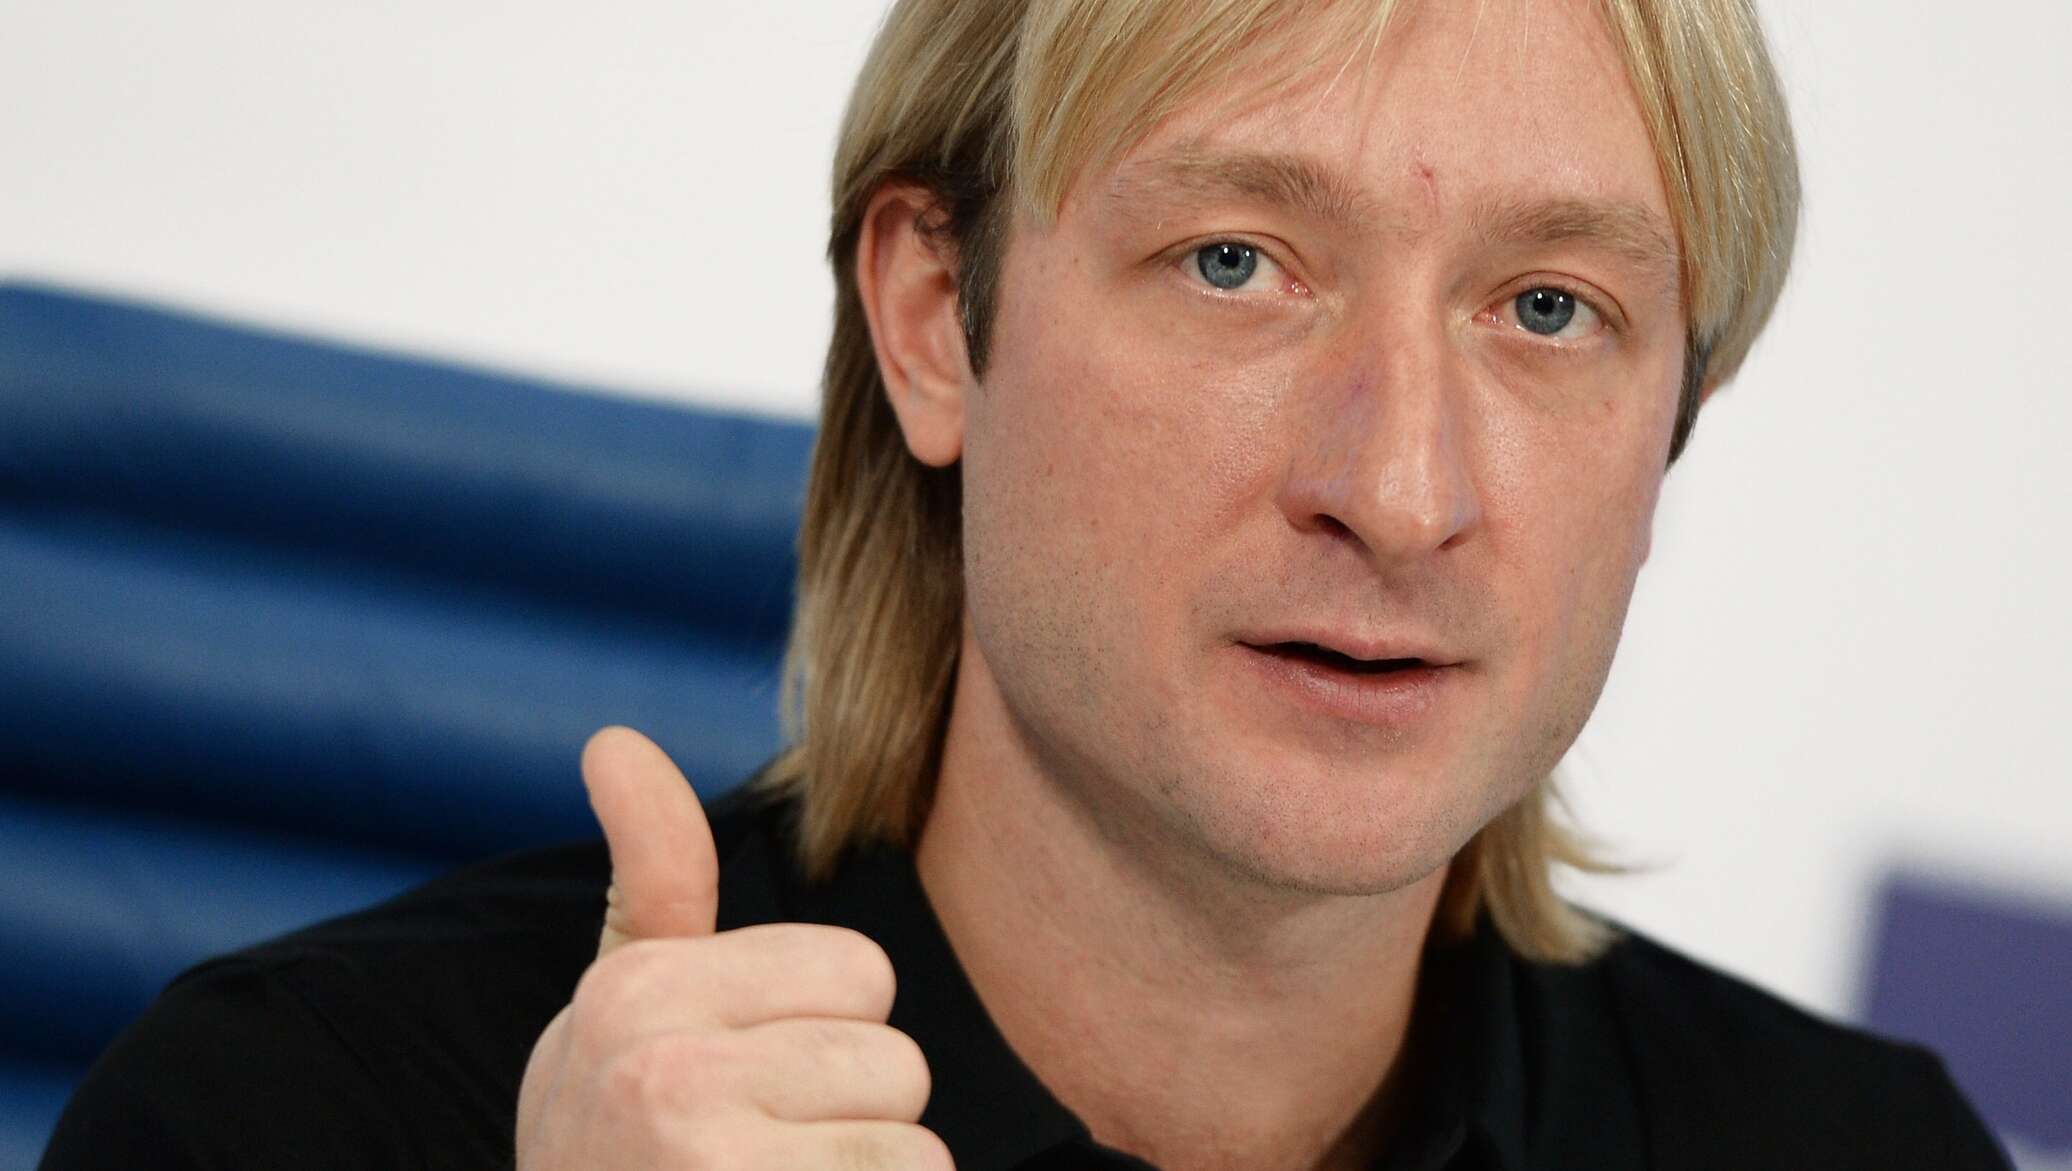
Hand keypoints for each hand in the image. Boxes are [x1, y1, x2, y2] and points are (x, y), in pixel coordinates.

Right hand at [515, 727, 951, 1168]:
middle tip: (770, 1159)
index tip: (757, 1078)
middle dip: (855, 1117)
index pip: (861, 972)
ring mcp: (713, 1170)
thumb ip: (650, 875)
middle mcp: (670, 1077)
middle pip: (897, 1063)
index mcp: (645, 994)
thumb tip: (615, 738)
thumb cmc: (609, 1139)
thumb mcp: (618, 1003)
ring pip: (914, 1155)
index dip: (831, 1028)